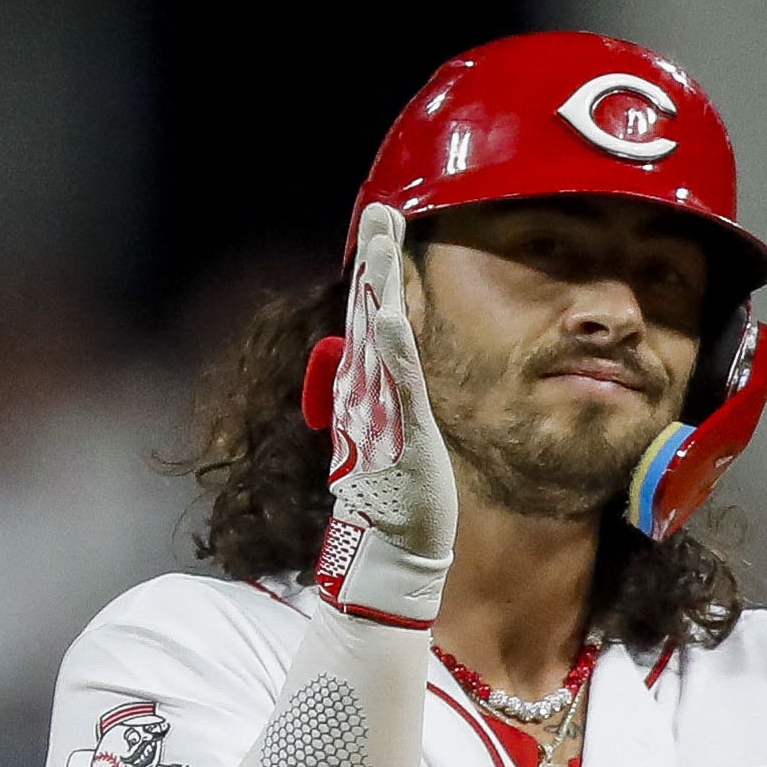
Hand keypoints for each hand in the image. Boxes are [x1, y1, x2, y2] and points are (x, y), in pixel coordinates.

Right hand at [314, 204, 458, 629]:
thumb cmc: (399, 502)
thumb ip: (393, 403)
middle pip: (368, 316)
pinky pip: (396, 385)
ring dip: (379, 288)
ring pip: (378, 337)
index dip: (375, 277)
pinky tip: (394, 316)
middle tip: (379, 214)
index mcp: (367, 393)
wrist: (390, 553)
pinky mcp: (400, 435)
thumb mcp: (396, 439)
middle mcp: (366, 395)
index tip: (381, 231)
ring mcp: (380, 412)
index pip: (372, 324)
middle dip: (373, 264)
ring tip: (384, 239)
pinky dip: (392, 350)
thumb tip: (397, 377)